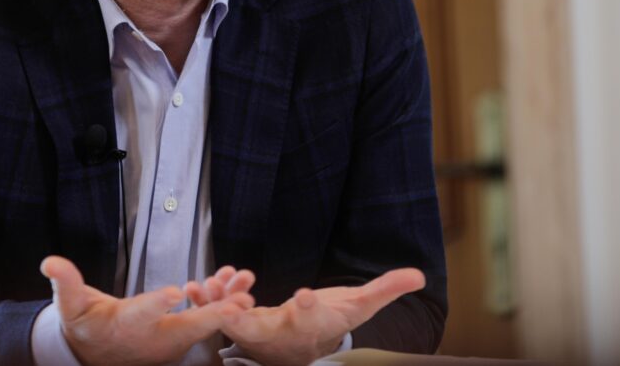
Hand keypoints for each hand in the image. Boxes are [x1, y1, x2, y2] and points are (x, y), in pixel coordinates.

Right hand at [41, 255, 254, 365]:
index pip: (141, 314)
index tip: (174, 293)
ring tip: (246, 285)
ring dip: (225, 305)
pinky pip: (207, 319)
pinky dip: (223, 303)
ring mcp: (170, 339)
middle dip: (213, 316)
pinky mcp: (181, 334)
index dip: (157, 304)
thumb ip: (64, 283)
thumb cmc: (85, 327)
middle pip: (186, 327)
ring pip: (203, 323)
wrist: (97, 354)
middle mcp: (151, 336)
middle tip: (239, 304)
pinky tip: (238, 284)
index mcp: (124, 325)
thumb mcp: (69, 307)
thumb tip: (49, 262)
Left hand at [196, 268, 424, 365]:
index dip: (311, 308)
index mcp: (314, 324)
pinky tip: (200, 283)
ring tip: (207, 286)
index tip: (307, 296)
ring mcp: (259, 330)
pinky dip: (210, 300)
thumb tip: (419, 275)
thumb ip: (385, 289)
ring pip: (234, 325)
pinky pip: (219, 314)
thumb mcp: (360, 305)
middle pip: (266, 330)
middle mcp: (285, 332)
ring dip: (219, 306)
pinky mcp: (239, 322)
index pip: (315, 318)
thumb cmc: (333, 322)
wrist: (308, 345)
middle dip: (250, 319)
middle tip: (239, 305)